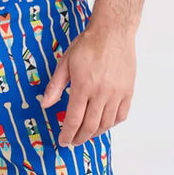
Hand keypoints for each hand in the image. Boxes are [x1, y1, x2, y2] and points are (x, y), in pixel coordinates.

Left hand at [40, 26, 135, 146]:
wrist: (112, 32)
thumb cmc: (88, 44)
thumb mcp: (65, 63)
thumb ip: (55, 86)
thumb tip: (45, 105)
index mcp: (83, 86)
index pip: (74, 120)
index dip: (67, 134)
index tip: (63, 141)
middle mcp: (101, 93)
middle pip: (90, 126)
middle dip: (79, 138)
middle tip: (73, 142)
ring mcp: (117, 94)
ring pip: (106, 124)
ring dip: (95, 133)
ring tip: (86, 135)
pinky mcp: (128, 91)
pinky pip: (121, 115)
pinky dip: (112, 124)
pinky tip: (104, 124)